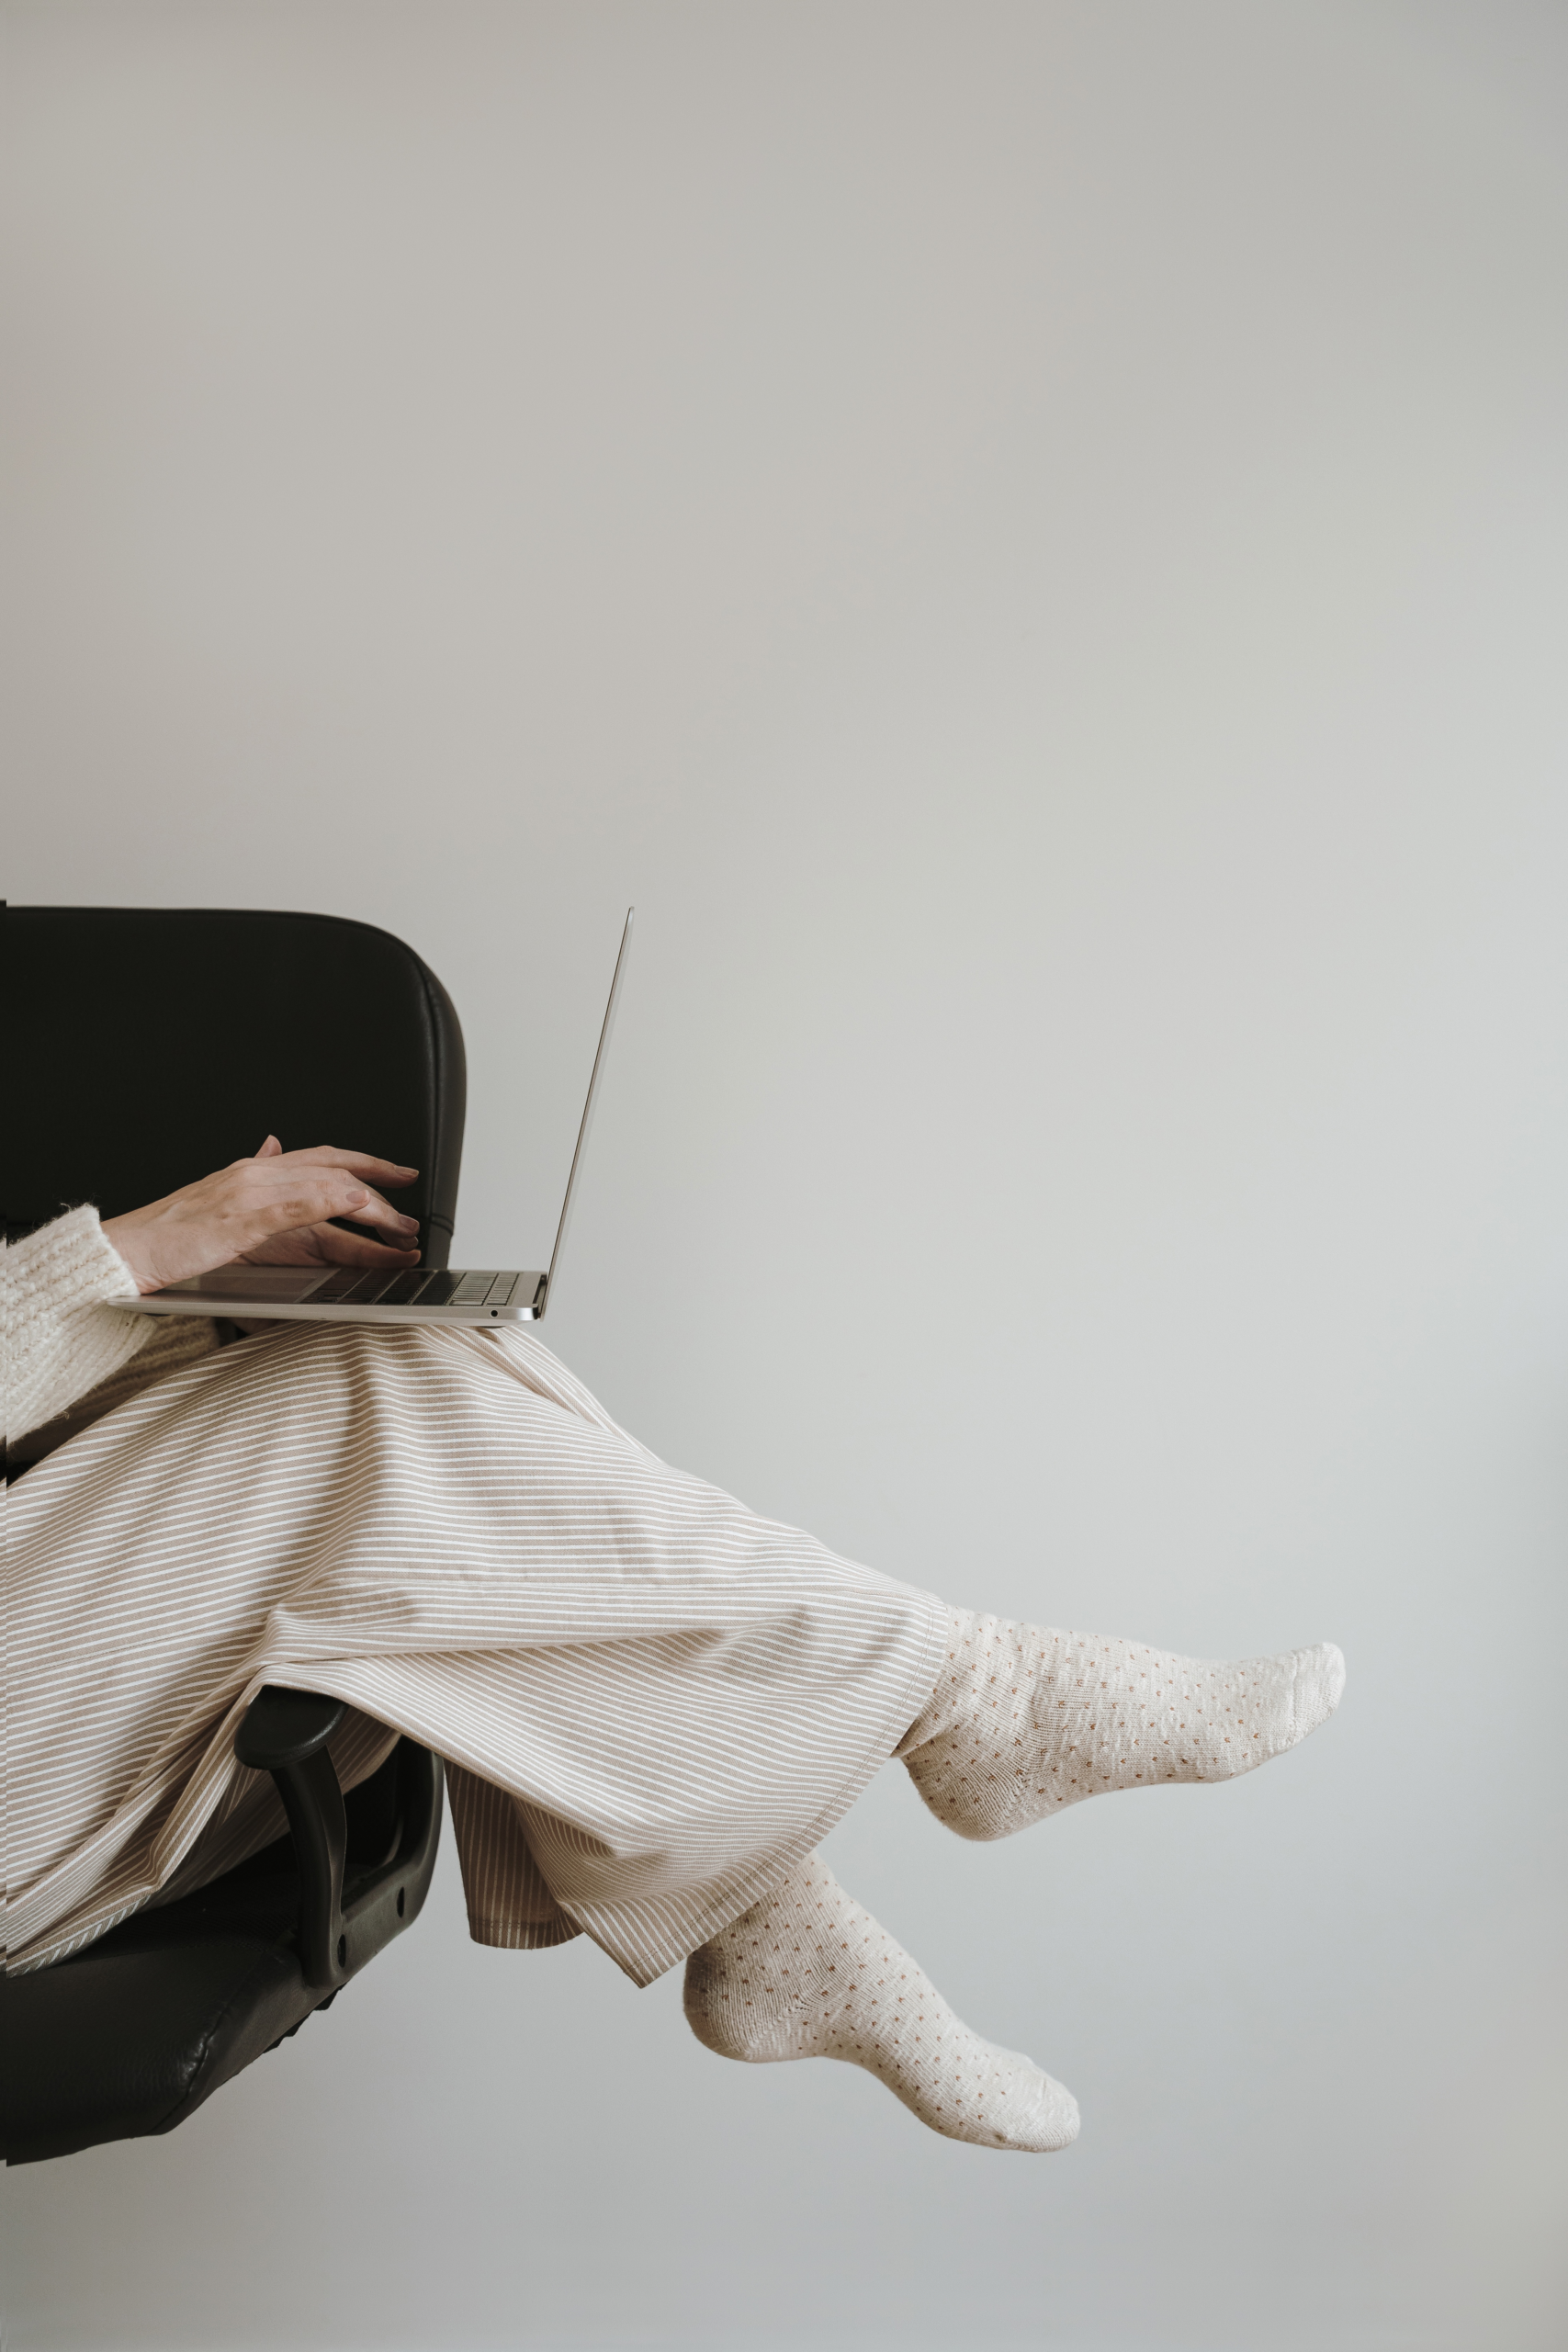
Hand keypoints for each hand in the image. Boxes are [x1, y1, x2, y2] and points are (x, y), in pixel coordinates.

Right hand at [101, 1136, 421, 1294]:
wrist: (130, 1247)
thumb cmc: (170, 1234)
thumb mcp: (218, 1196)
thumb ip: (253, 1175)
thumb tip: (273, 1146)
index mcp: (253, 1170)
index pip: (322, 1156)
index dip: (365, 1159)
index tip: (397, 1169)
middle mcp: (256, 1173)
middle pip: (332, 1165)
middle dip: (379, 1175)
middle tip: (412, 1188)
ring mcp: (250, 1193)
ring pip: (324, 1186)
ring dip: (368, 1206)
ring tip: (399, 1225)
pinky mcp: (242, 1219)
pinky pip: (296, 1207)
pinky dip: (330, 1203)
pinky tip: (355, 1207)